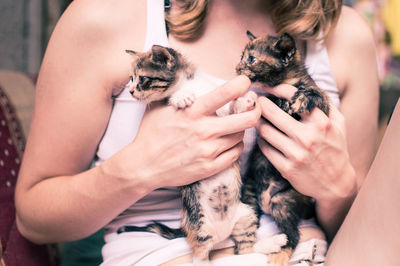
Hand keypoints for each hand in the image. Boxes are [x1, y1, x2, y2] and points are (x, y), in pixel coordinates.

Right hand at [101, 76, 260, 190]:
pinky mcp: (210, 167)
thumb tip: (196, 80)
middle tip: (253, 108)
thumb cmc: (151, 134)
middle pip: (247, 119)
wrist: (143, 166)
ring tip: (231, 127)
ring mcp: (209, 151)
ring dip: (240, 130)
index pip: (225, 93)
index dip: (242, 84)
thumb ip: (182, 95)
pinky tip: (227, 142)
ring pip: (241, 136)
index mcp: (193, 112)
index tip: (246, 83)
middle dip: (255, 111)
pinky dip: (235, 146)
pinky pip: (236, 153)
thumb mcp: (162, 108)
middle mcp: (204, 131)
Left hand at [256, 84, 356, 213]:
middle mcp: (307, 137)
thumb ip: (325, 104)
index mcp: (321, 123)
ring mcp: (296, 154)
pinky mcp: (286, 168)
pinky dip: (261, 140)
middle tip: (255, 101)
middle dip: (260, 104)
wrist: (336, 184)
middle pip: (272, 113)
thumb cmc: (336, 149)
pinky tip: (262, 137)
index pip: (294, 96)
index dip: (276, 88)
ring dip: (257, 122)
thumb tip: (306, 85)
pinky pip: (265, 148)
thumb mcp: (339, 124)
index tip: (267, 87)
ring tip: (256, 118)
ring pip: (264, 131)